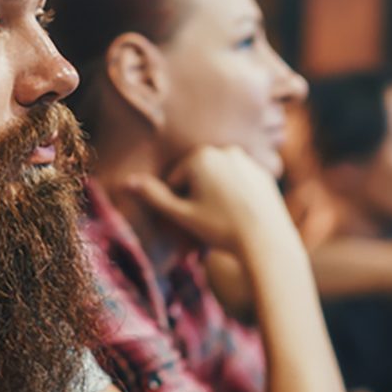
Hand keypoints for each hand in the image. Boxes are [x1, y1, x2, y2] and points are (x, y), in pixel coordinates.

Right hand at [123, 145, 292, 255]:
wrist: (266, 240)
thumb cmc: (220, 228)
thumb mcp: (181, 214)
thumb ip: (154, 196)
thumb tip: (125, 182)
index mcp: (200, 157)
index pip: (175, 182)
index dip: (178, 205)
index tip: (192, 220)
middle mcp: (224, 151)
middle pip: (197, 179)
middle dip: (196, 199)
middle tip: (206, 224)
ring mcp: (246, 161)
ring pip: (217, 182)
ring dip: (214, 199)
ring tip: (223, 222)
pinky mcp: (262, 173)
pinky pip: (238, 185)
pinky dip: (235, 199)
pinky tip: (240, 218)